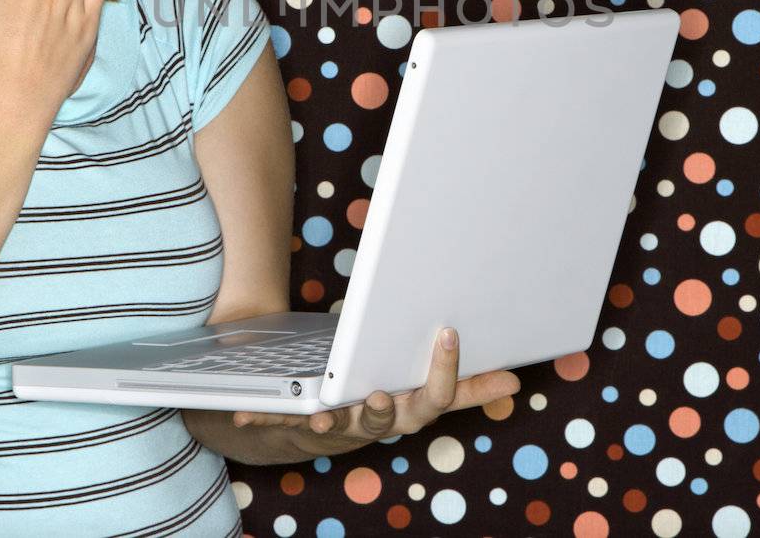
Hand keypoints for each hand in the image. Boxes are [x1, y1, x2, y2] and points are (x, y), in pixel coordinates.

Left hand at [228, 328, 521, 456]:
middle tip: (381, 395)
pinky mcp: (297, 425)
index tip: (448, 332)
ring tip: (322, 414)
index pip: (434, 398)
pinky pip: (281, 422)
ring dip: (328, 421)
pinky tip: (245, 411)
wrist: (313, 426)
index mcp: (407, 410)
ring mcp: (336, 427)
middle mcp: (374, 423)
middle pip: (383, 421)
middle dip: (380, 410)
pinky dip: (265, 417)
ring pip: (335, 426)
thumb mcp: (422, 390)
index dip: (445, 370)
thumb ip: (464, 387)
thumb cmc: (375, 399)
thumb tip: (514, 381)